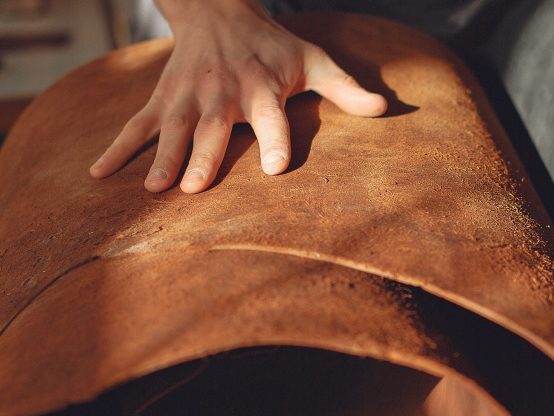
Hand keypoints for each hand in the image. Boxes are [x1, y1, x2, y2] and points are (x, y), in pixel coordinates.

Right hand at [90, 0, 386, 192]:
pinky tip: (97, 174)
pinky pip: (136, 124)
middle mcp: (221, 92)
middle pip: (212, 127)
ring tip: (151, 190)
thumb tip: (386, 110)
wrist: (218, 9)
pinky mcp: (163, 98)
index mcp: (261, 86)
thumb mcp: (312, 60)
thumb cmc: (274, 47)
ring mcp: (187, 96)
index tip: (275, 168)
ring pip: (172, 129)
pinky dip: (116, 148)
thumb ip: (345, 88)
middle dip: (204, 156)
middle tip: (195, 189)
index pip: (271, 115)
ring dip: (161, 158)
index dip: (274, 140)